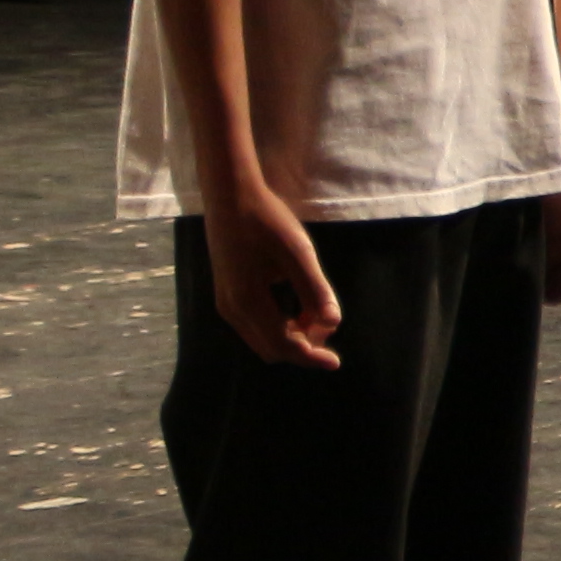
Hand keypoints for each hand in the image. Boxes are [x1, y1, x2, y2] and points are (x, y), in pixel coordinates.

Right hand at [204, 177, 344, 368]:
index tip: (335, 363)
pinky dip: (278, 327)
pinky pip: (254, 326)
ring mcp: (225, 303)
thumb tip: (332, 324)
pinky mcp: (226, 294)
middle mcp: (231, 309)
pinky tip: (297, 309)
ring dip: (290, 337)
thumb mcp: (298, 254)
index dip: (310, 357)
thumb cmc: (267, 221)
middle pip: (271, 349)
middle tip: (328, 326)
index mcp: (247, 301)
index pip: (282, 345)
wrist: (231, 198)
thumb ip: (315, 290)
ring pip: (262, 340)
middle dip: (302, 347)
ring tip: (315, 314)